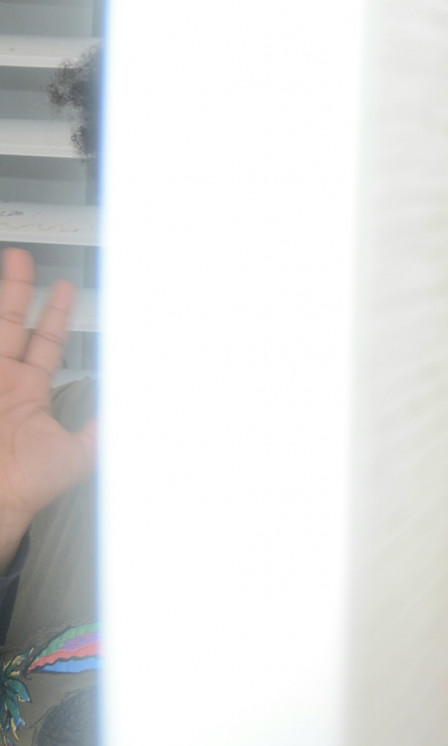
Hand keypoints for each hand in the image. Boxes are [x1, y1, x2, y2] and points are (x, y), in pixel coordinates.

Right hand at [0, 249, 95, 558]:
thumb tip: (137, 406)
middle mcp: (3, 382)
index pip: (44, 343)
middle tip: (24, 259)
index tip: (63, 287)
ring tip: (13, 260)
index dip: (52, 313)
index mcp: (27, 393)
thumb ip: (106, 427)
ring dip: (2, 295)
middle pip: (10, 323)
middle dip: (18, 289)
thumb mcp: (80, 453)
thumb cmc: (27, 486)